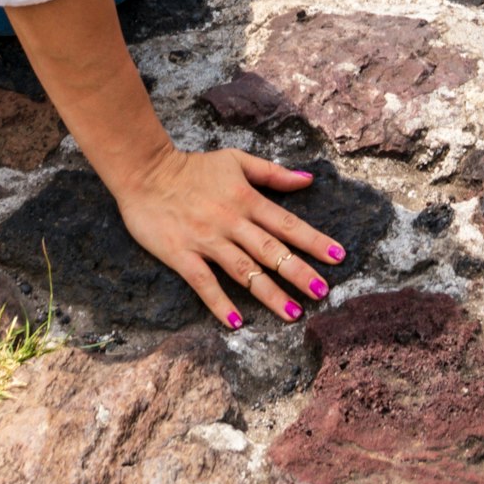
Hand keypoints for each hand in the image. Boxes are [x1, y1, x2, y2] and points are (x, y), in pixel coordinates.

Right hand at [110, 142, 342, 328]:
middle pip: (271, 251)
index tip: (338, 257)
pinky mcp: (182, 254)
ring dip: (269, 293)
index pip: (287, 224)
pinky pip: (204, 283)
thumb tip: (308, 180)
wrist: (145, 172)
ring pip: (244, 271)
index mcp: (246, 200)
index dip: (314, 241)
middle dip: (299, 273)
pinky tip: (236, 322)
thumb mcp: (236, 161)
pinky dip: (220, 302)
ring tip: (292, 313)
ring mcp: (207, 240)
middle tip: (323, 293)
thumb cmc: (192, 167)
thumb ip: (272, 173)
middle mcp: (231, 222)